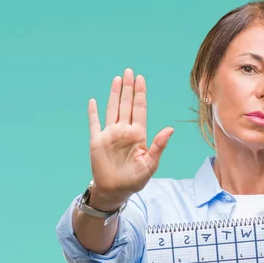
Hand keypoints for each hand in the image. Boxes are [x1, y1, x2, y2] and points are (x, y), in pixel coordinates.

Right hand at [88, 68, 173, 208]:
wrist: (115, 191)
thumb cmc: (135, 180)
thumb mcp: (150, 165)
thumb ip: (158, 146)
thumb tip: (170, 129)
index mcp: (138, 135)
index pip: (139, 109)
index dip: (140, 94)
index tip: (141, 79)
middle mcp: (124, 131)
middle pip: (126, 105)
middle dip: (128, 88)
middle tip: (129, 71)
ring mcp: (110, 135)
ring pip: (112, 109)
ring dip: (114, 95)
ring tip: (117, 79)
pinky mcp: (97, 142)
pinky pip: (94, 124)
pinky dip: (93, 113)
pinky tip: (93, 101)